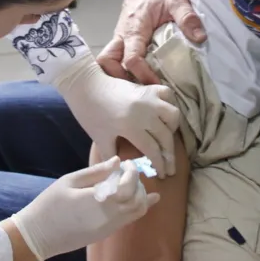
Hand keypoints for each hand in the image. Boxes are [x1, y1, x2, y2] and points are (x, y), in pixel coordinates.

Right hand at [11, 158, 158, 260]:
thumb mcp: (69, 182)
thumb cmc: (49, 204)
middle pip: (138, 201)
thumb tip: (117, 161)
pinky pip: (127, 219)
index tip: (127, 163)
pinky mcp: (105, 234)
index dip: (133, 173)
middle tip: (128, 171)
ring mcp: (108, 228)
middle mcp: (109, 217)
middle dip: (138, 184)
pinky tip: (133, 197)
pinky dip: (134, 207)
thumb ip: (95, 172)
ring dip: (139, 196)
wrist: (37, 235)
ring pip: (136, 213)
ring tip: (129, 183)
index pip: (129, 187)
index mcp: (99, 201)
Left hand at [54, 53, 180, 175]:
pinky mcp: (148, 87)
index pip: (153, 150)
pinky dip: (169, 105)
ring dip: (172, 129)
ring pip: (173, 115)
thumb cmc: (90, 113)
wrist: (86, 86)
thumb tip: (120, 172)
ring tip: (166, 138)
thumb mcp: (100, 138)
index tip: (164, 174)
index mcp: (131, 127)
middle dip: (170, 155)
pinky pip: (168, 95)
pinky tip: (164, 114)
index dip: (160, 164)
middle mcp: (145, 113)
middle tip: (170, 167)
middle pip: (166, 137)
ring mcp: (149, 98)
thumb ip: (111, 156)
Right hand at [97, 0, 205, 85]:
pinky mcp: (123, 40)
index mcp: (134, 28)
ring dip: (119, 75)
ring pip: (108, 61)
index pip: (131, 58)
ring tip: (139, 87)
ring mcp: (120, 38)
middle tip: (141, 91)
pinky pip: (116, 58)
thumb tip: (200, 37)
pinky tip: (140, 78)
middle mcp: (122, 35)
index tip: (158, 85)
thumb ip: (187, 17)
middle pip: (108, 62)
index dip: (142, 75)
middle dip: (119, 79)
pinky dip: (123, 69)